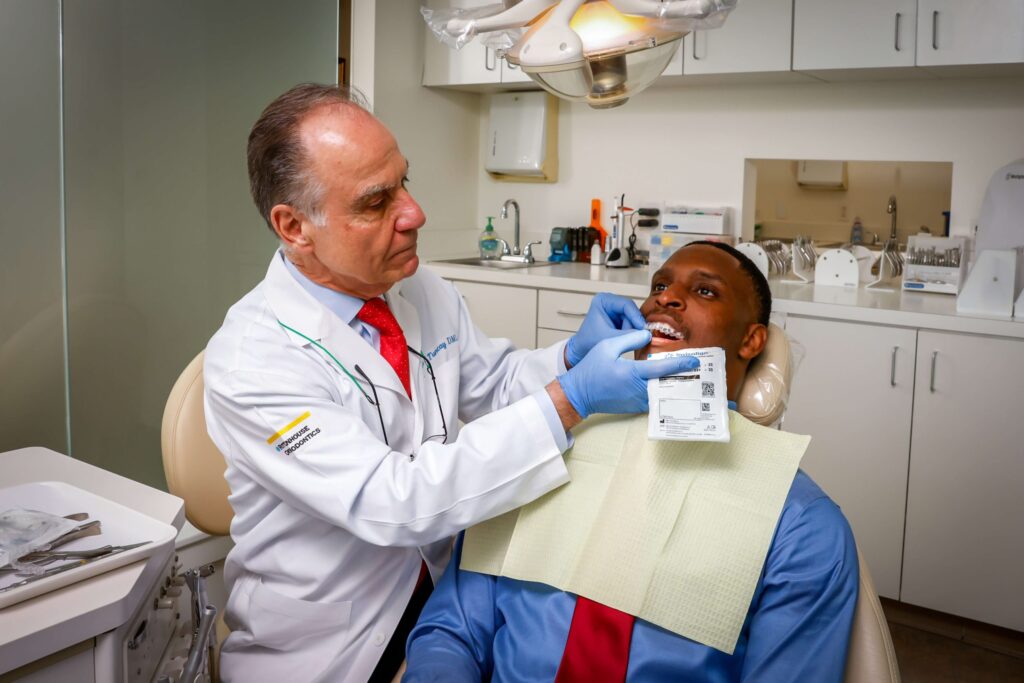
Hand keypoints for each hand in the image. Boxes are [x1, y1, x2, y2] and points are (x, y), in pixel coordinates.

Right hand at [557, 330, 699, 418]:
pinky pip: (654, 399)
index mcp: (633, 373)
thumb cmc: (591, 370)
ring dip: (673, 385)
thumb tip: (648, 336)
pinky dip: (662, 392)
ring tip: (686, 377)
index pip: (664, 368)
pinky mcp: (635, 407)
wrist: (579, 394)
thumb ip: (630, 339)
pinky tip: (667, 385)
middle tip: (697, 370)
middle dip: (683, 376)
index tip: (696, 361)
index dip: (681, 364)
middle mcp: (638, 389)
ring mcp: (637, 401)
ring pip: (662, 392)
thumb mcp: (607, 347)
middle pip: (668, 382)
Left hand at [565, 293, 645, 367]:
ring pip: (633, 320)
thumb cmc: (588, 342)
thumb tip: (647, 335)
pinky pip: (632, 325)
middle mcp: (611, 302)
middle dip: (634, 326)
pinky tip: (628, 341)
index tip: (642, 328)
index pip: (626, 304)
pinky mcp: (620, 320)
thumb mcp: (609, 338)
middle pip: (631, 312)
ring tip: (626, 341)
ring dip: (633, 331)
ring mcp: (616, 311)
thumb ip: (628, 336)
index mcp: (603, 300)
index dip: (636, 316)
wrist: (581, 351)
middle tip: (638, 337)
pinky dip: (632, 333)